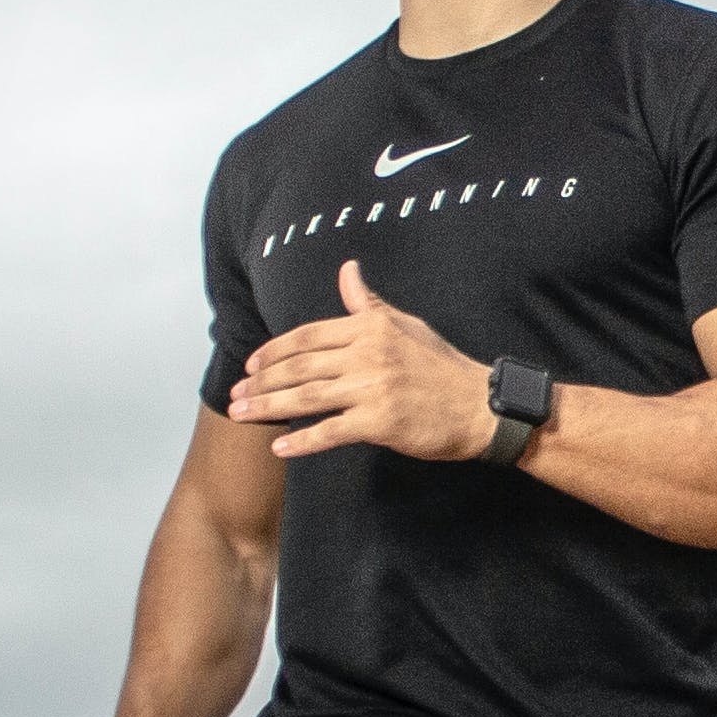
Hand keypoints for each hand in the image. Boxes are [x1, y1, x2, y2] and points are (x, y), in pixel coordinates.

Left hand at [224, 258, 498, 461]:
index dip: (274, 351)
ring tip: (241, 415)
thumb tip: (347, 269)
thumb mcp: (406, 324)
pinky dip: (301, 441)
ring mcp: (372, 389)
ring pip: (306, 398)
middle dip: (261, 381)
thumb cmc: (442, 366)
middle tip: (236, 394)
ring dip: (268, 407)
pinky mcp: (380, 423)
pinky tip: (279, 447)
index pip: (308, 336)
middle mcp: (367, 354)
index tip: (251, 366)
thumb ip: (367, 303)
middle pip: (299, 367)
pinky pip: (330, 432)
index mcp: (369, 328)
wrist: (480, 407)